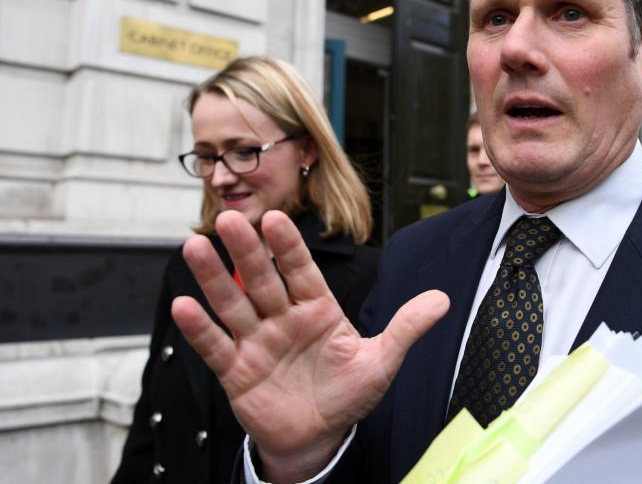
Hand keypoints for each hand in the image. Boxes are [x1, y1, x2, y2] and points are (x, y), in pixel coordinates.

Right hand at [171, 210, 448, 482]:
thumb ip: (405, 328)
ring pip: (233, 304)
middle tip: (229, 218)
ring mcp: (257, 342)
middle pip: (263, 279)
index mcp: (318, 310)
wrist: (318, 438)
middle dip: (248, 250)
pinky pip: (216, 347)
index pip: (302, 271)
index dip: (289, 247)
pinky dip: (199, 329)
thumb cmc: (347, 394)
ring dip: (214, 278)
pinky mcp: (236, 371)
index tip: (276, 218)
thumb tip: (443, 299)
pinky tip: (182, 306)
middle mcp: (283, 318)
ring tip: (194, 247)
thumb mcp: (381, 362)